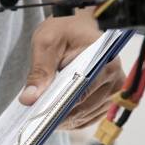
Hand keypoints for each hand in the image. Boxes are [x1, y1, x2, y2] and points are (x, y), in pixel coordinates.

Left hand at [20, 13, 123, 130]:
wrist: (78, 25)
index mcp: (105, 62)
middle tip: (34, 117)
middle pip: (84, 108)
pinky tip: (56, 116)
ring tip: (43, 115)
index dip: (59, 108)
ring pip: (85, 117)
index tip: (40, 117)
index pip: (82, 94)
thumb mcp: (46, 42)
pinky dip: (71, 119)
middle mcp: (115, 78)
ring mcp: (113, 91)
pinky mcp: (108, 98)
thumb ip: (39, 70)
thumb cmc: (65, 29)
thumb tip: (29, 99)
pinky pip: (89, 117)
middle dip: (58, 115)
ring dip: (64, 119)